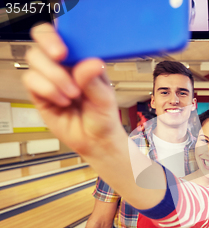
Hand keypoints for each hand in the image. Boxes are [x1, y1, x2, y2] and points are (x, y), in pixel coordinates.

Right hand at [22, 23, 120, 155]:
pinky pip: (31, 81)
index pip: (64, 34)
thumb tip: (91, 63)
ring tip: (73, 95)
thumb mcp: (105, 99)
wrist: (96, 141)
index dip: (58, 34)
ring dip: (54, 76)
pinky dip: (48, 90)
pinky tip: (62, 101)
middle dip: (49, 45)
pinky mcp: (40, 93)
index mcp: (82, 59)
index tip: (64, 48)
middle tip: (61, 57)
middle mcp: (64, 65)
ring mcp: (50, 77)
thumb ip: (95, 81)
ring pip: (35, 60)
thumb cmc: (103, 116)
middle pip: (41, 40)